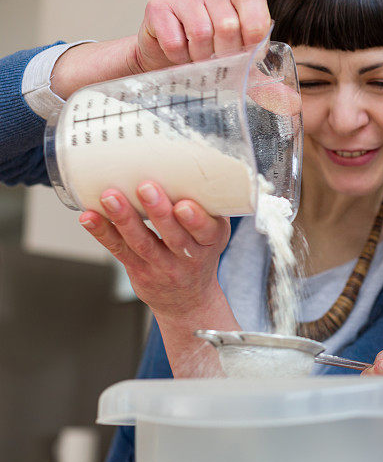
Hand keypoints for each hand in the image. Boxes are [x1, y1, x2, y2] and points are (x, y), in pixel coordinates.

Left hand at [78, 180, 232, 323]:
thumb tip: (185, 162)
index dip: (195, 220)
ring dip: (125, 219)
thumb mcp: (214, 232)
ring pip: (142, 243)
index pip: (206, 232)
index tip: (183, 205)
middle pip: (173, 236)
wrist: (189, 299)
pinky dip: (103, 232)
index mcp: (212, 241)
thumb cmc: (200, 253)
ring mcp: (162, 266)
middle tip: (145, 188)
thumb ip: (205, 206)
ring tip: (110, 197)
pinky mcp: (138, 269)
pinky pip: (119, 250)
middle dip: (158, 212)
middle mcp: (189, 257)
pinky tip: (90, 218)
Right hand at [132, 0, 270, 72]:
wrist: (166, 65)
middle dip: (223, 55)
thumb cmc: (207, 63)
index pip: (254, 3)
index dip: (251, 34)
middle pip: (227, 24)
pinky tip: (179, 58)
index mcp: (238, 2)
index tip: (244, 56)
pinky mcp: (159, 7)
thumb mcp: (240, 73)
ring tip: (198, 63)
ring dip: (199, 58)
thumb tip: (292, 103)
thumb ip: (265, 85)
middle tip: (216, 65)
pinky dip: (178, 58)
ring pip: (200, 31)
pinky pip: (174, 39)